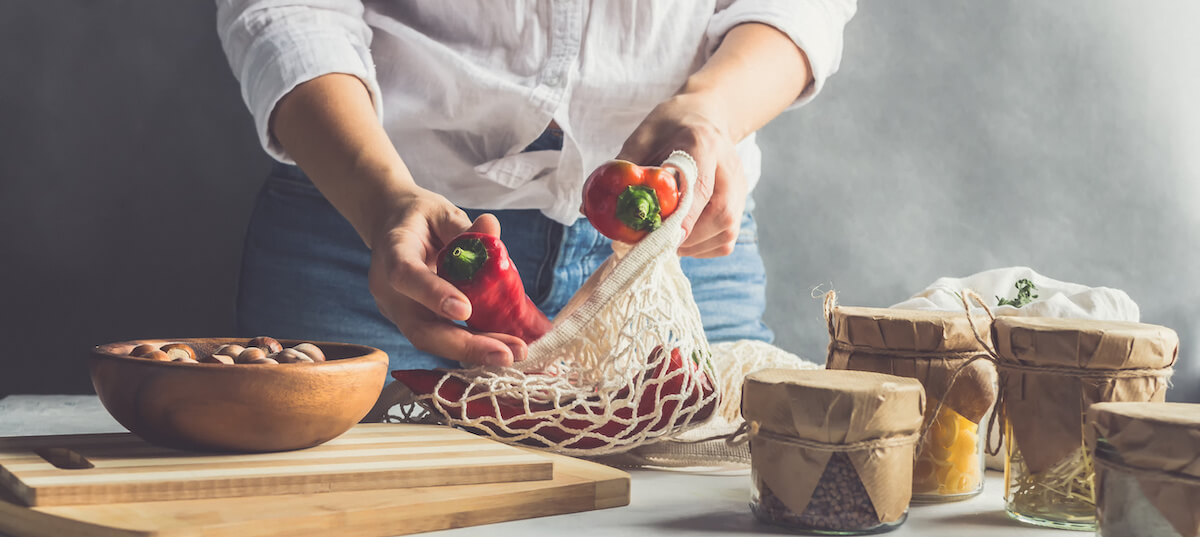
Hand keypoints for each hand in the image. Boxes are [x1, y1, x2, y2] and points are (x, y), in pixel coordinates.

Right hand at [365, 190, 527, 366]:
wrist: (392, 227)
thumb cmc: (418, 218)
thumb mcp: (441, 213)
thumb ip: (464, 227)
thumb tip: (490, 227)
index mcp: (392, 251)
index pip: (406, 276)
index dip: (433, 295)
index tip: (465, 310)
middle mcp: (389, 290)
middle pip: (420, 329)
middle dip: (465, 346)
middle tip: (506, 354)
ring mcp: (399, 312)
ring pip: (432, 341)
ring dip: (474, 351)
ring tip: (514, 353)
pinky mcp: (413, 322)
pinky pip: (441, 338)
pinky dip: (471, 344)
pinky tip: (502, 347)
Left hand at [617, 93, 746, 257]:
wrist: (705, 116)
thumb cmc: (670, 127)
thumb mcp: (642, 138)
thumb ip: (623, 172)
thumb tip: (590, 208)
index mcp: (702, 144)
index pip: (701, 185)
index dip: (684, 216)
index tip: (661, 235)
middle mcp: (728, 168)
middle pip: (720, 213)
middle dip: (685, 236)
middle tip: (652, 241)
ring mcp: (739, 188)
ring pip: (725, 230)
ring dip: (692, 245)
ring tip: (665, 238)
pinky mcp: (740, 203)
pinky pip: (725, 239)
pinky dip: (702, 247)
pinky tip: (682, 237)